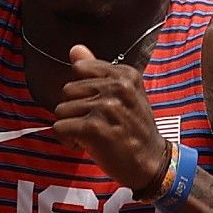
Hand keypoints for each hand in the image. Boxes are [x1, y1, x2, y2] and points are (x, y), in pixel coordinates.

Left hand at [50, 46, 170, 194]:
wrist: (151, 163)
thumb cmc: (134, 130)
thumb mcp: (123, 95)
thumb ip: (98, 72)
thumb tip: (75, 49)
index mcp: (125, 74)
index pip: (81, 68)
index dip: (82, 91)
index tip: (95, 107)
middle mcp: (117, 86)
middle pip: (68, 90)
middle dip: (74, 110)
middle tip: (93, 126)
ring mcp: (106, 106)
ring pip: (61, 110)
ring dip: (71, 127)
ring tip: (91, 137)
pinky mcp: (94, 127)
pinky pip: (60, 127)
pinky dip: (67, 139)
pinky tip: (83, 146)